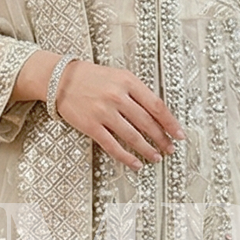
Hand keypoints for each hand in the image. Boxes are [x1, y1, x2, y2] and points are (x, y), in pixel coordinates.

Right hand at [53, 59, 183, 166]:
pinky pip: (113, 146)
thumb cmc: (92, 77)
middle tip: (170, 148)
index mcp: (128, 82)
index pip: (156, 106)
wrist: (60, 79)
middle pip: (147, 123)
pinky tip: (136, 163)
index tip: (179, 134)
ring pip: (133, 136)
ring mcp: (104, 112)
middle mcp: (117, 97)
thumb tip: (157, 114)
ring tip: (156, 157)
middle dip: (162, 139)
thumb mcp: (119, 76)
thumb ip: (137, 92)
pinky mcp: (91, 126)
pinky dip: (126, 157)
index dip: (170, 123)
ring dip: (147, 149)